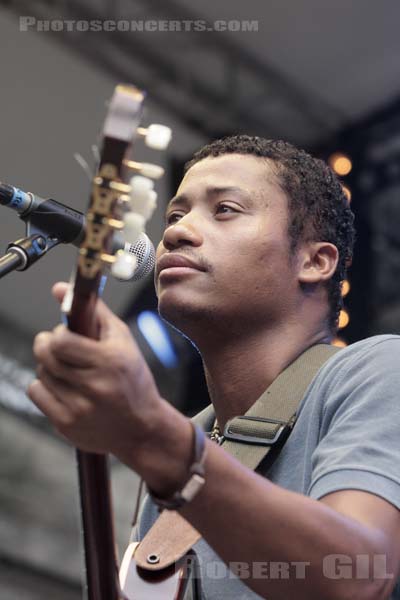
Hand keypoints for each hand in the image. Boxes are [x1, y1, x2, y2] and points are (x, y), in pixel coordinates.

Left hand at [28, 282, 171, 467]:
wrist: (142, 429)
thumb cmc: (132, 380)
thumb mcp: (122, 341)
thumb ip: (93, 311)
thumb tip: (60, 288)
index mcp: (110, 361)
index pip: (61, 341)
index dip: (58, 334)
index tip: (66, 335)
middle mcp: (95, 386)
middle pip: (47, 356)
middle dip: (47, 346)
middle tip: (59, 348)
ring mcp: (79, 408)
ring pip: (41, 373)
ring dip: (50, 367)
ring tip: (70, 372)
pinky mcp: (66, 424)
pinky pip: (36, 393)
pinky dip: (45, 386)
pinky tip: (64, 388)